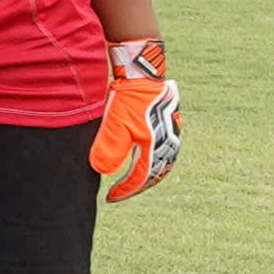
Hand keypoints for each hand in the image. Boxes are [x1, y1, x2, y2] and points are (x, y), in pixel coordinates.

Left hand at [94, 37, 180, 201]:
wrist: (144, 74)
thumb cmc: (129, 100)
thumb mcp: (115, 124)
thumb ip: (109, 148)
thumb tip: (102, 171)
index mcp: (155, 147)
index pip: (141, 177)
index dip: (125, 190)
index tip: (111, 198)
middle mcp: (168, 143)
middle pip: (155, 173)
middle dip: (139, 185)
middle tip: (123, 193)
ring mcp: (171, 133)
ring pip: (161, 162)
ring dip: (147, 174)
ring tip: (133, 182)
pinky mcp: (169, 124)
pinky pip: (162, 150)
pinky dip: (152, 161)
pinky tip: (142, 160)